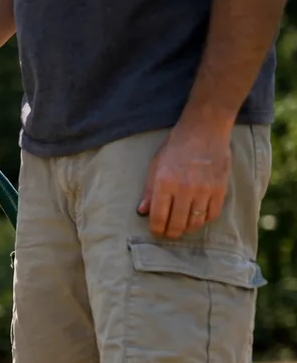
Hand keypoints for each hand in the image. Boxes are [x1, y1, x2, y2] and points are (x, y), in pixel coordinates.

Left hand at [138, 119, 232, 238]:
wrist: (205, 129)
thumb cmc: (176, 147)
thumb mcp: (155, 165)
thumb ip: (148, 190)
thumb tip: (142, 212)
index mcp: (165, 182)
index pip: (159, 217)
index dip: (156, 229)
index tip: (156, 231)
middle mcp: (185, 188)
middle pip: (177, 223)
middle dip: (171, 233)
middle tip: (168, 233)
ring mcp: (204, 189)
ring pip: (195, 222)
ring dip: (187, 229)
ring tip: (182, 227)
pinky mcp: (220, 188)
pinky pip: (212, 214)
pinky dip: (204, 220)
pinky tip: (198, 218)